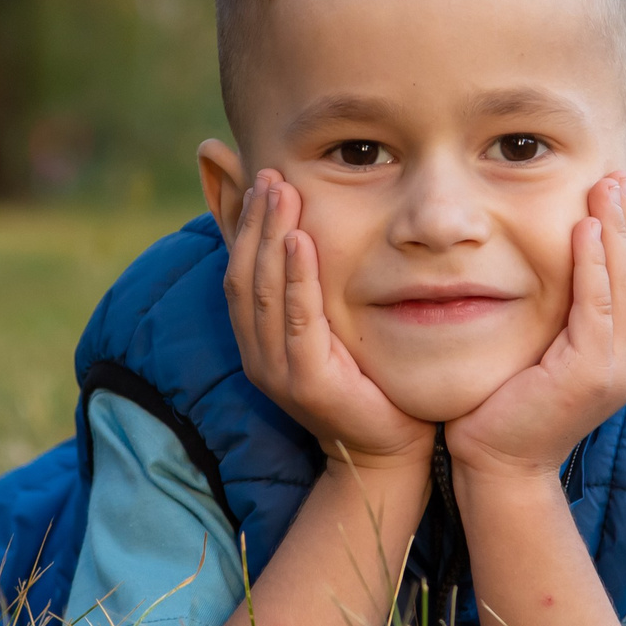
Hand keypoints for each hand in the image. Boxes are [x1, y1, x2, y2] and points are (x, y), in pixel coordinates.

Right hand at [224, 170, 432, 472]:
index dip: (243, 225)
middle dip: (254, 221)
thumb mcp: (332, 327)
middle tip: (269, 175)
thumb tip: (303, 233)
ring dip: (270, 237)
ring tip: (281, 192)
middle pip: (243, 274)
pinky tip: (302, 241)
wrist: (387, 450)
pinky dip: (297, 278)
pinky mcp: (306, 382)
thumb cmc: (366, 382)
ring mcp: (276, 371)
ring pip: (263, 292)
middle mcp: (258, 355)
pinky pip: (297, 320)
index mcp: (257, 341)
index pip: (238, 271)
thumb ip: (313, 286)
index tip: (259, 180)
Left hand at [445, 173, 625, 483]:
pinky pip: (598, 306)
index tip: (617, 191)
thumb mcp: (538, 350)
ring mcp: (617, 369)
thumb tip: (551, 269)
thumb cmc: (504, 407)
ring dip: (616, 232)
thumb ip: (557, 315)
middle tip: (616, 176)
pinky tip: (585, 229)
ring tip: (606, 188)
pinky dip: (594, 264)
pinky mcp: (593, 374)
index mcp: (620, 354)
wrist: (496, 466)